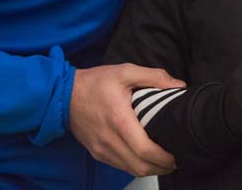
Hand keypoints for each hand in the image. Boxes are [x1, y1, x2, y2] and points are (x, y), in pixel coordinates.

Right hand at [69, 64, 184, 175]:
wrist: (63, 95)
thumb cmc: (95, 83)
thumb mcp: (125, 71)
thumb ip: (153, 76)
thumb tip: (178, 86)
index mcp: (118, 119)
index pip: (144, 149)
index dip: (164, 157)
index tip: (177, 153)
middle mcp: (109, 139)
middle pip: (140, 166)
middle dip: (162, 167)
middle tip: (176, 159)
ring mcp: (102, 149)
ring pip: (132, 169)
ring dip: (151, 169)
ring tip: (165, 160)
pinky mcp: (97, 153)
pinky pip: (121, 166)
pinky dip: (137, 166)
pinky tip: (146, 158)